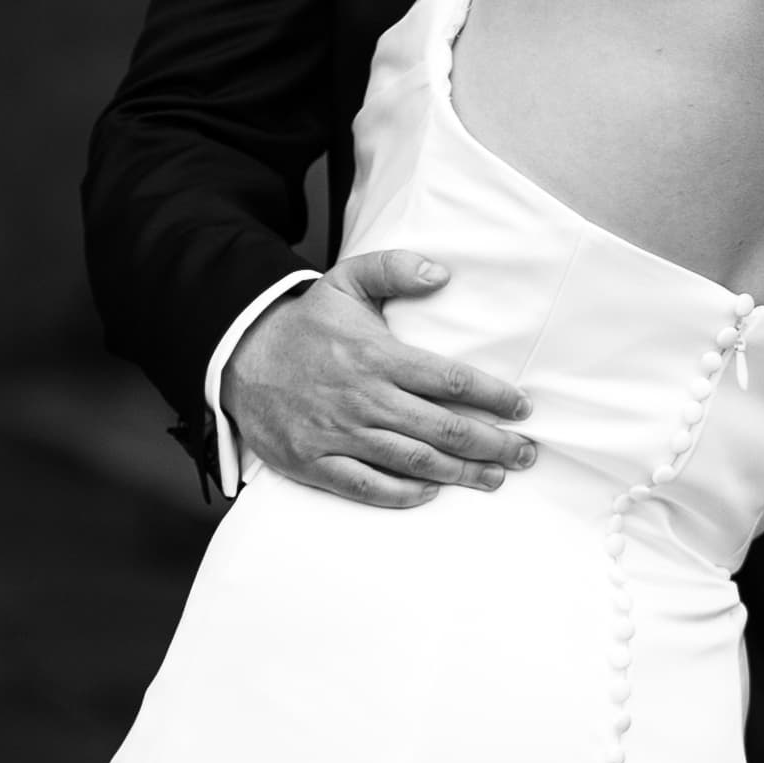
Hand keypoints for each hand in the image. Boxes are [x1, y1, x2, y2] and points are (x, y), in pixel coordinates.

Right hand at [224, 253, 534, 511]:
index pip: (449, 380)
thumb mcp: (345, 281)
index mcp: (376, 355)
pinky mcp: (314, 462)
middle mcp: (362, 398)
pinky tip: (431, 491)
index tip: (522, 408)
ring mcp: (338, 434)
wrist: (238, 357)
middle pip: (442, 428)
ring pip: (412, 461)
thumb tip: (441, 273)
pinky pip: (366, 487)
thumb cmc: (304, 324)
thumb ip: (394, 269)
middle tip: (525, 453)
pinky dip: (402, 493)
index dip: (492, 396)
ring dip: (459, 473)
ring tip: (494, 476)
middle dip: (491, 443)